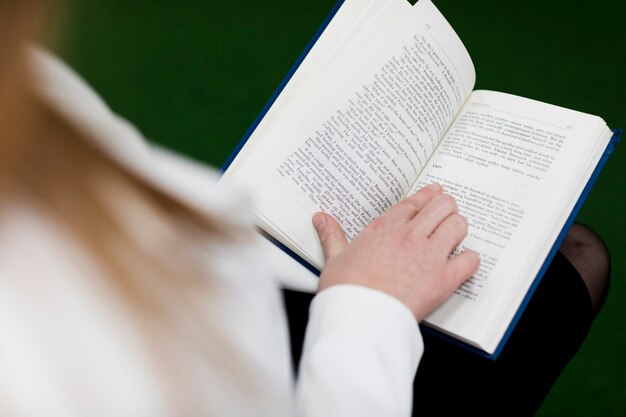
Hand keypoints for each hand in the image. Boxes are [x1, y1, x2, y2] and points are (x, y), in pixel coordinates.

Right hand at [312, 183, 479, 321]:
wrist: (359, 318)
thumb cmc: (346, 291)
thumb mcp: (334, 258)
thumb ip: (332, 235)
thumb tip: (320, 218)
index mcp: (384, 227)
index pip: (414, 202)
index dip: (427, 196)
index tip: (434, 193)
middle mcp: (410, 235)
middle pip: (441, 206)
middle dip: (446, 207)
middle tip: (447, 212)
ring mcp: (429, 255)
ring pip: (457, 225)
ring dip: (459, 227)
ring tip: (456, 233)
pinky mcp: (443, 279)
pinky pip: (470, 260)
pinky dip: (470, 260)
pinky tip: (464, 262)